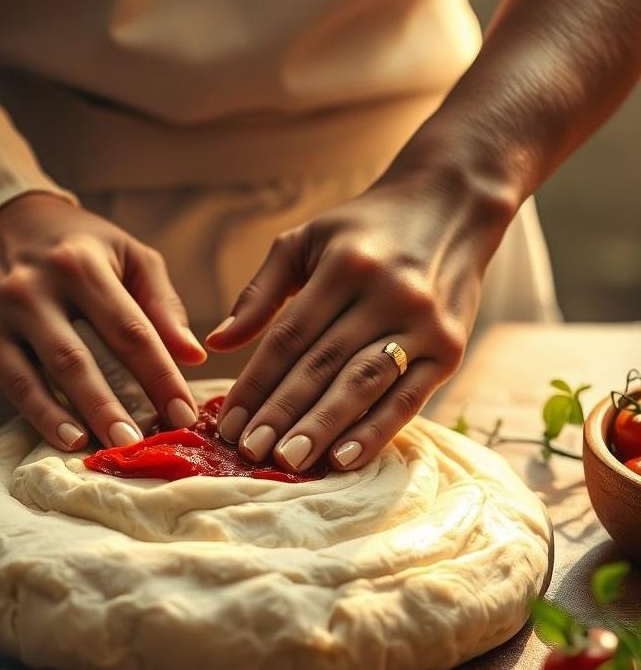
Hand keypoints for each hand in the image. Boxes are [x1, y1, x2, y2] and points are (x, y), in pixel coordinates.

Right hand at [0, 193, 205, 450]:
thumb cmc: (76, 246)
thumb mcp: (126, 254)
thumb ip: (162, 303)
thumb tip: (192, 356)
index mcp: (81, 263)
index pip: (130, 329)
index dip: (160, 376)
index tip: (185, 414)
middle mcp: (36, 287)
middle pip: (81, 358)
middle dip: (114, 405)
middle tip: (142, 444)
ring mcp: (3, 315)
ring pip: (43, 375)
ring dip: (77, 416)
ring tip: (108, 447)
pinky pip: (13, 385)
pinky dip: (41, 415)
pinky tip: (67, 438)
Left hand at [206, 170, 511, 471]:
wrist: (452, 206)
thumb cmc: (363, 230)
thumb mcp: (306, 241)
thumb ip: (261, 292)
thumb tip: (217, 343)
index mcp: (344, 266)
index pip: (289, 336)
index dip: (255, 383)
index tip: (227, 422)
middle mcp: (387, 293)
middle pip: (322, 365)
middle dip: (282, 413)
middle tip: (250, 452)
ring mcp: (423, 323)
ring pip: (363, 384)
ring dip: (323, 427)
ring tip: (289, 462)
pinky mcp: (451, 348)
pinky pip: (408, 398)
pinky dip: (376, 431)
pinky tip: (344, 458)